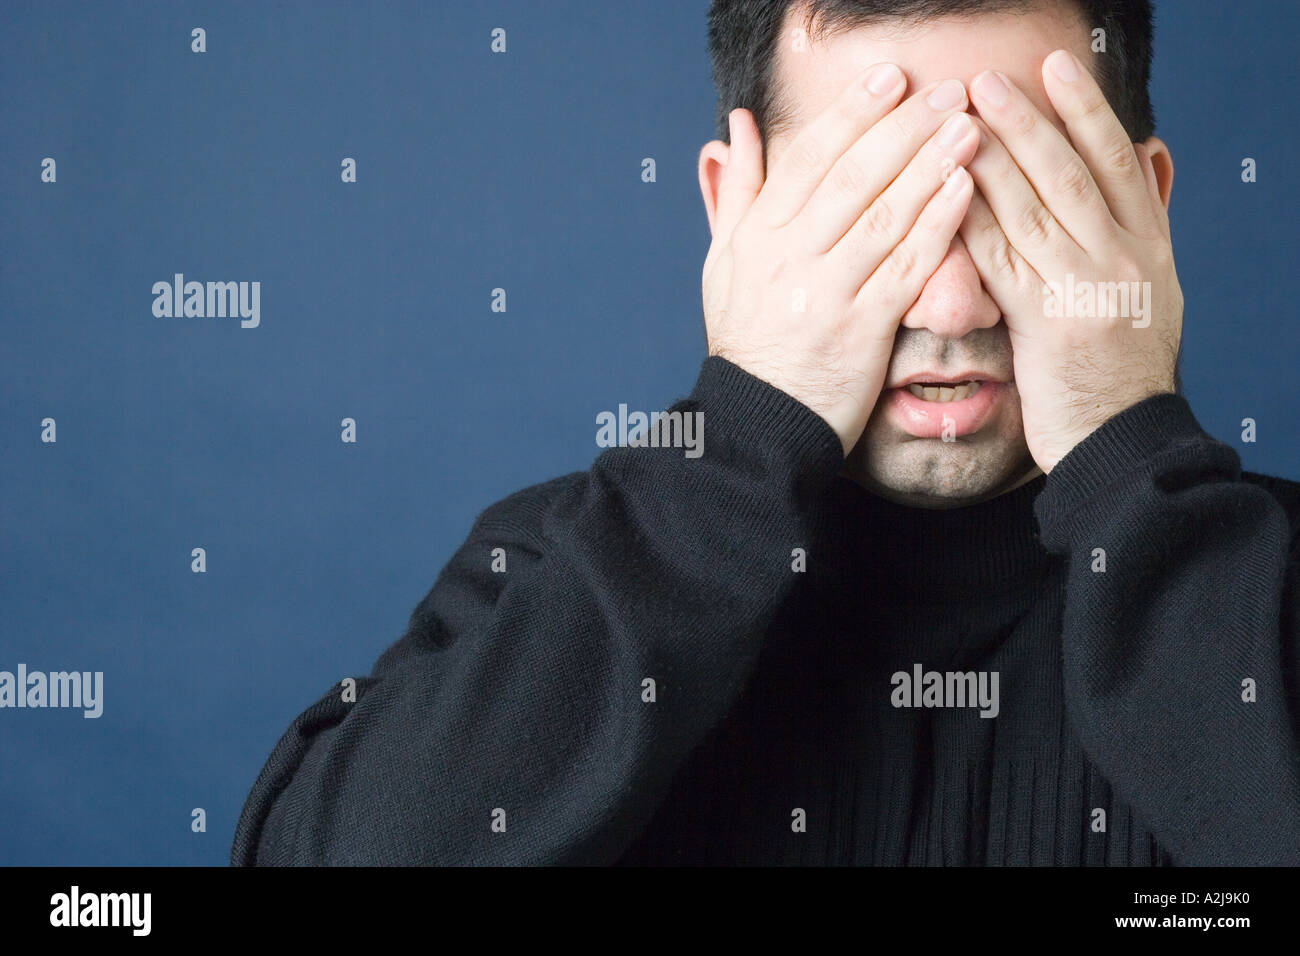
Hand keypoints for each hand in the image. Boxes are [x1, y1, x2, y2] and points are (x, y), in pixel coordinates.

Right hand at [702, 65, 978, 455]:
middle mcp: (789, 258)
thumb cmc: (747, 342)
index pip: (806, 160)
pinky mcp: (860, 329)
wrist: (757, 423)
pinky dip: (935, 226)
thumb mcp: (724, 265)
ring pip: (883, 216)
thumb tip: (733, 130)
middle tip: (945, 90)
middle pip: (851, 178)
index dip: (851, 115)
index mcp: (758, 237)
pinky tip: (965, 190)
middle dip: (902, 128)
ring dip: (929, 165)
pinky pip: (905, 268)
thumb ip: (736, 195)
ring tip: (968, 127)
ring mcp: (826, 293)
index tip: (889, 78)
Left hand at [959, 51, 1182, 471]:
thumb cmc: (1120, 374)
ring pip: (1035, 207)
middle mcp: (1124, 259)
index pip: (1118, 161)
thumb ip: (1136, 234)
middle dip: (1028, 120)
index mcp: (1149, 248)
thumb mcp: (1149, 297)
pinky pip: (1003, 259)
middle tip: (988, 80)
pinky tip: (945, 192)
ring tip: (958, 120)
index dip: (1086, 110)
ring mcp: (1088, 290)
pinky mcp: (1048, 324)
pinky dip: (972, 221)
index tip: (1057, 67)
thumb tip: (1136, 168)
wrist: (1122, 443)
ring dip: (992, 158)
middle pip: (1071, 172)